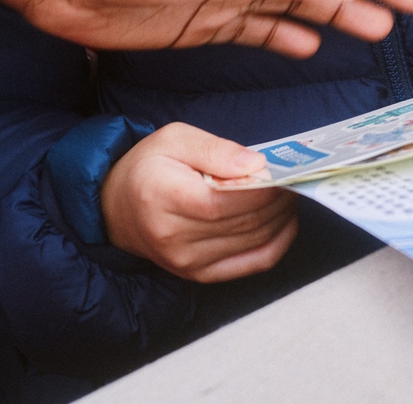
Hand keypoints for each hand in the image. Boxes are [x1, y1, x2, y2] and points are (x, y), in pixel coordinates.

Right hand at [102, 123, 296, 281]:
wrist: (117, 208)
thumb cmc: (149, 167)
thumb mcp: (175, 139)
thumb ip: (216, 149)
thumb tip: (256, 165)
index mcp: (161, 197)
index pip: (224, 201)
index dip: (262, 189)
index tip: (283, 170)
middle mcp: (172, 237)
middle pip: (244, 222)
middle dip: (279, 199)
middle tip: (294, 177)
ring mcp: (186, 262)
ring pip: (254, 242)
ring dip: (282, 217)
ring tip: (289, 193)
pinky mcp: (199, 274)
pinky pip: (254, 263)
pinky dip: (278, 242)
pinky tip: (284, 221)